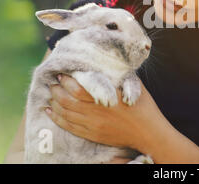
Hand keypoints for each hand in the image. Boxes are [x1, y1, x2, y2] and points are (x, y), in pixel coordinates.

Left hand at [46, 73, 164, 152]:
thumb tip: (107, 62)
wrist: (148, 132)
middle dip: (56, 90)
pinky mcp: (92, 135)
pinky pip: (69, 127)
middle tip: (53, 83)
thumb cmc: (143, 106)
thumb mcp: (133, 85)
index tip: (62, 74)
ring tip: (51, 94)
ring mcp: (93, 125)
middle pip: (67, 101)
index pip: (78, 88)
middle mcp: (97, 112)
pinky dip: (57, 119)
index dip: (66, 81)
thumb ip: (119, 75)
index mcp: (107, 97)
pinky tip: (50, 112)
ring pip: (66, 114)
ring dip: (55, 103)